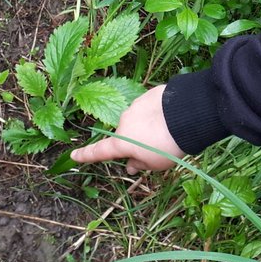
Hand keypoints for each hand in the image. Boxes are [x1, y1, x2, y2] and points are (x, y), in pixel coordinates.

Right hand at [69, 84, 184, 173]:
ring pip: (138, 120)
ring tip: (168, 131)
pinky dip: (156, 113)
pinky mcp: (147, 95)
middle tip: (156, 147)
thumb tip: (131, 166)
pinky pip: (149, 108)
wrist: (186, 115)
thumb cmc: (169, 146)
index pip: (99, 151)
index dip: (86, 155)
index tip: (74, 155)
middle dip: (136, 141)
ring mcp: (135, 106)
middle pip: (126, 135)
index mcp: (122, 142)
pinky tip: (171, 117)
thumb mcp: (156, 164)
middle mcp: (123, 122)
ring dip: (147, 126)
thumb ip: (140, 164)